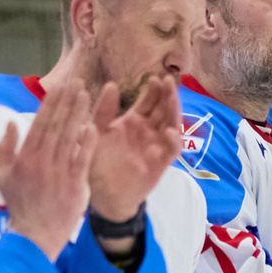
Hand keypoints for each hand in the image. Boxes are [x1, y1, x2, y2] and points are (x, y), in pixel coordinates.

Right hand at [0, 78, 101, 256]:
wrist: (34, 235)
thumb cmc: (19, 204)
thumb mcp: (3, 175)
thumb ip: (5, 148)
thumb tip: (12, 122)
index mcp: (25, 157)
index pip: (40, 123)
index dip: (51, 103)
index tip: (60, 86)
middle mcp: (42, 161)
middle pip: (57, 125)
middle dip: (67, 101)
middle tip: (77, 82)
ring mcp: (59, 172)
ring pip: (70, 137)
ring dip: (78, 114)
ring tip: (86, 95)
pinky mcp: (75, 185)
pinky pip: (82, 159)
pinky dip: (87, 142)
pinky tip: (92, 125)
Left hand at [87, 72, 184, 227]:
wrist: (104, 195)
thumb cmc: (99, 163)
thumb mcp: (97, 132)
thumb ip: (103, 110)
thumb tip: (111, 84)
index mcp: (133, 121)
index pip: (149, 100)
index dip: (154, 89)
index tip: (155, 77)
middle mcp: (148, 131)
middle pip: (163, 109)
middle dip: (167, 95)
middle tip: (168, 81)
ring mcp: (156, 146)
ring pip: (171, 124)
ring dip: (174, 111)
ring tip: (172, 98)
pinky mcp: (161, 163)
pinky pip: (172, 150)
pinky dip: (174, 141)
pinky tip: (169, 132)